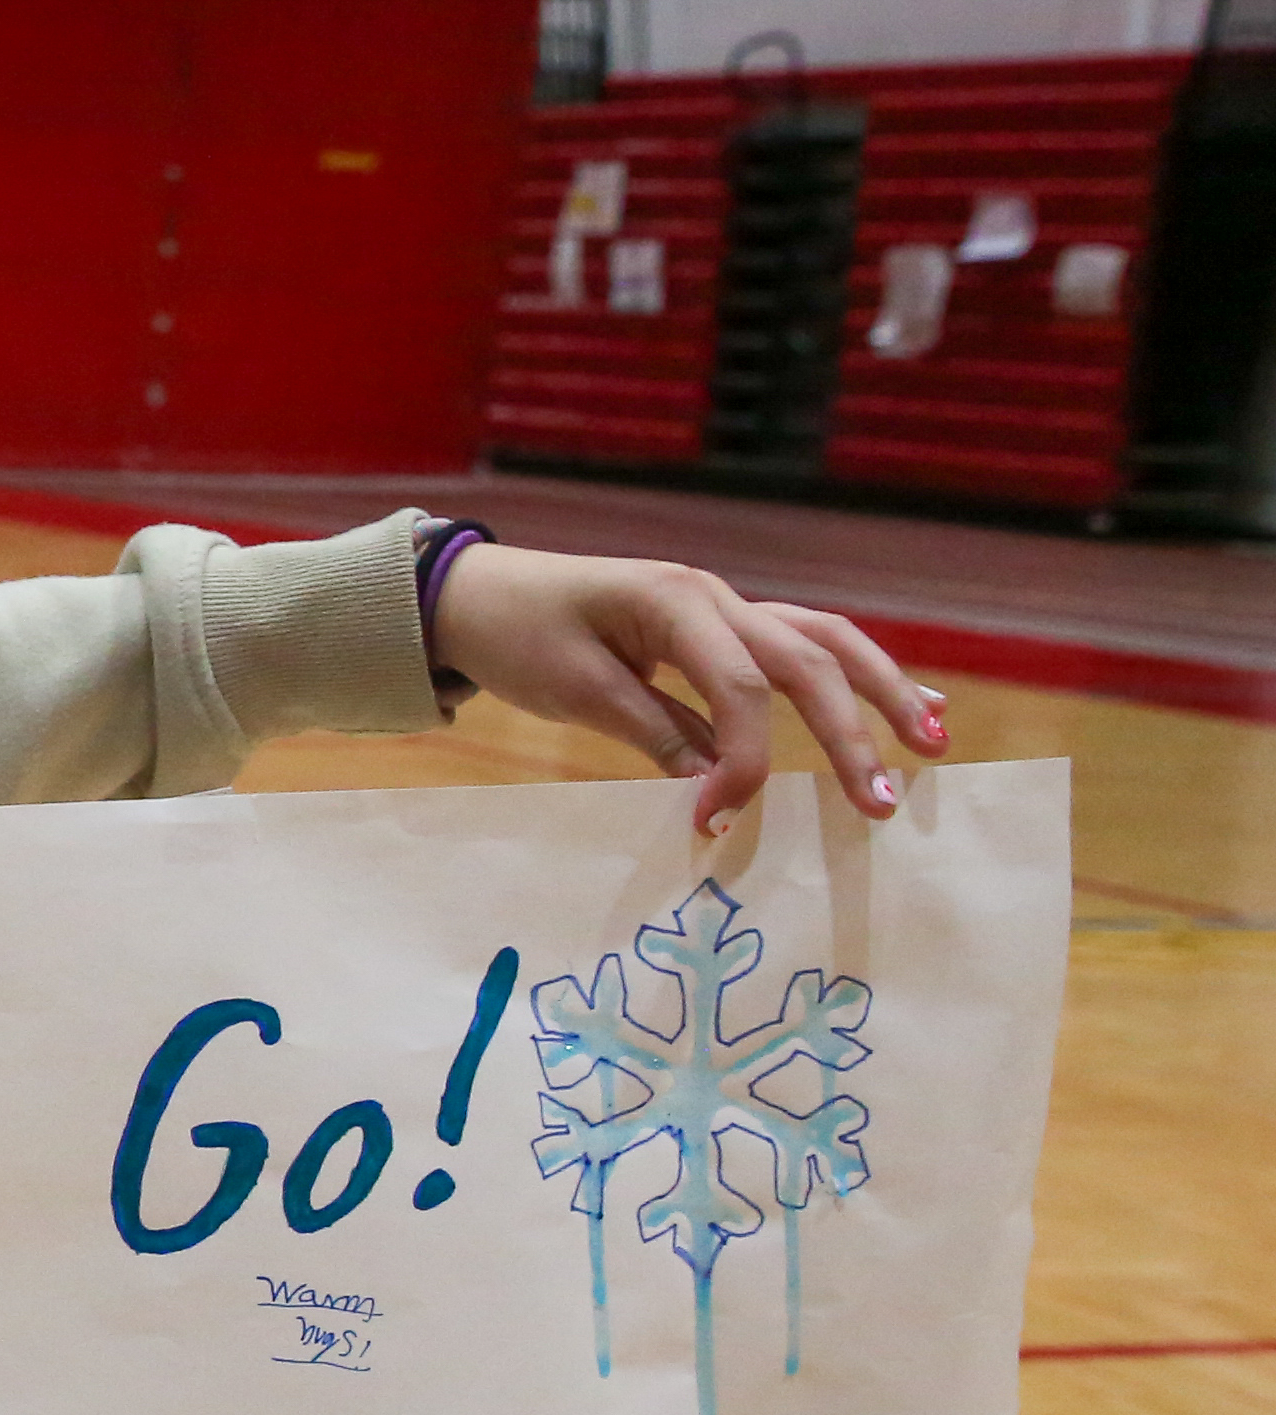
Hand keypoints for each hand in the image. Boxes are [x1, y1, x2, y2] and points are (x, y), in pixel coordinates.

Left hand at [428, 546, 943, 836]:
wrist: (480, 593)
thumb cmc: (518, 635)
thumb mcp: (575, 689)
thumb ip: (653, 731)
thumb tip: (719, 787)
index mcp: (674, 602)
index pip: (737, 689)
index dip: (743, 760)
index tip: (718, 821)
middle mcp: (715, 597)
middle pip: (807, 660)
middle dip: (852, 732)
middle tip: (883, 802)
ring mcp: (725, 608)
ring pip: (824, 644)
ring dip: (884, 691)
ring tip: (936, 741)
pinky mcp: (722, 628)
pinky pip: (802, 648)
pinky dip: (855, 677)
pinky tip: (910, 704)